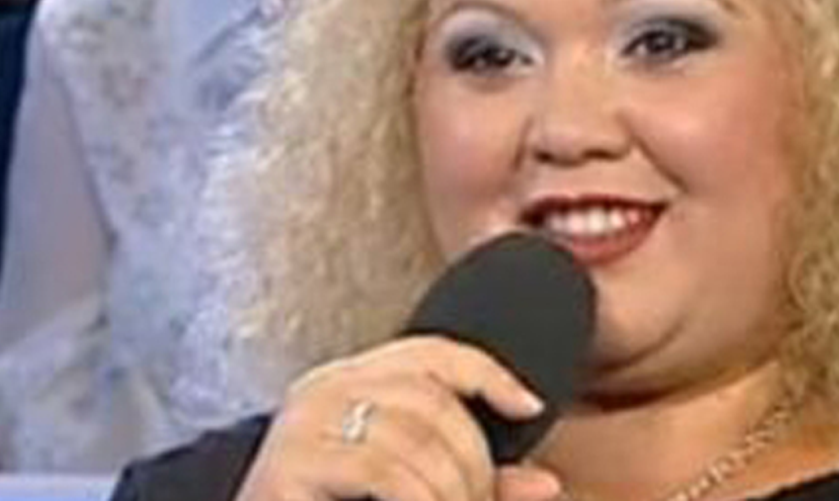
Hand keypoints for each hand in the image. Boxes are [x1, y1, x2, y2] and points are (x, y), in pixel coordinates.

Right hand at [235, 337, 562, 500]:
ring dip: (452, 492)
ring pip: (414, 438)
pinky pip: (383, 472)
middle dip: (474, 461)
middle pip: (431, 397)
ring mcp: (301, 424)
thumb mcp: (410, 493)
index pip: (430, 352)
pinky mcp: (290, 465)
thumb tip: (548, 484)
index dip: (487, 372)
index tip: (532, 406)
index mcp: (350, 382)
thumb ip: (471, 483)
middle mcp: (323, 389)